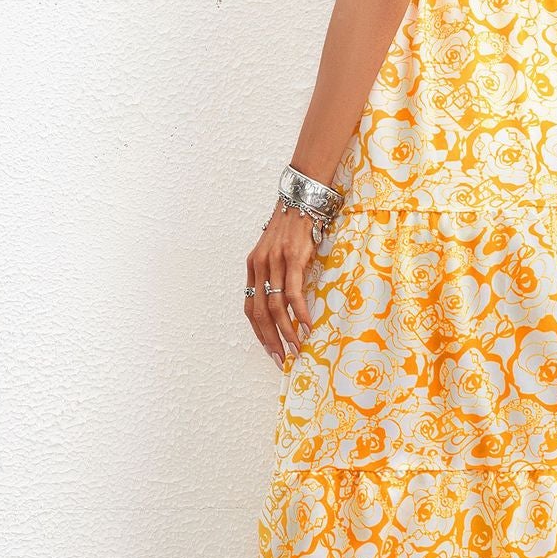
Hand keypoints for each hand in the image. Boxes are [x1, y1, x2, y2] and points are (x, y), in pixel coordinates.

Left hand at [245, 204, 316, 367]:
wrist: (302, 198)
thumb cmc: (293, 226)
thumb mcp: (276, 251)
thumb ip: (276, 273)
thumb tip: (286, 301)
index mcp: (253, 266)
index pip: (249, 308)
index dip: (258, 332)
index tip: (269, 350)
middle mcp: (260, 266)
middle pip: (259, 313)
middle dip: (270, 340)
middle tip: (282, 359)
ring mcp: (275, 262)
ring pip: (275, 307)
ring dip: (286, 332)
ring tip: (297, 349)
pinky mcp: (293, 258)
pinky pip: (294, 292)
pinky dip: (299, 313)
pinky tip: (307, 326)